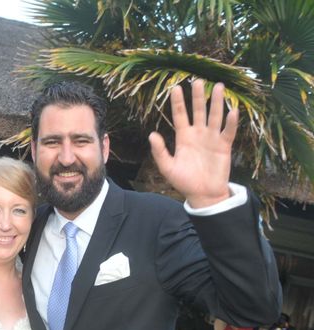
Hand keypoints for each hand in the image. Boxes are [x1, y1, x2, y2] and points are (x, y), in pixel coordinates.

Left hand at [149, 79, 238, 207]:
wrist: (203, 194)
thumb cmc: (184, 181)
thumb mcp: (168, 167)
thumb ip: (160, 151)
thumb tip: (152, 135)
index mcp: (183, 137)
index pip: (179, 115)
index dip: (177, 102)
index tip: (175, 87)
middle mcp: (198, 134)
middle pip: (198, 111)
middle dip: (197, 96)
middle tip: (197, 81)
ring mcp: (212, 138)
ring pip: (214, 115)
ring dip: (216, 102)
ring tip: (217, 86)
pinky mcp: (224, 146)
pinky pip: (228, 131)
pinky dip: (231, 122)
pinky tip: (232, 111)